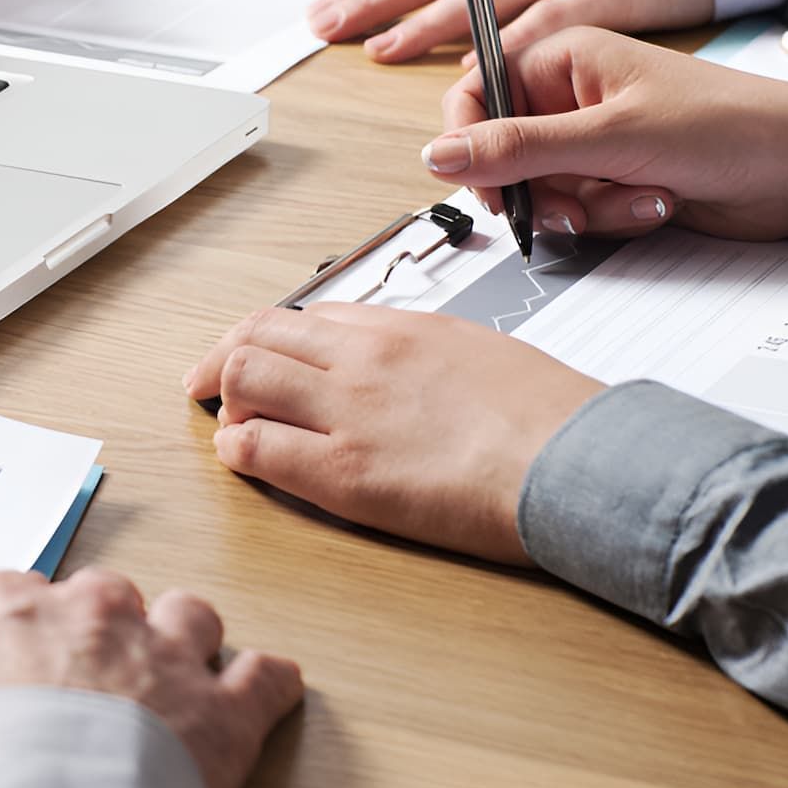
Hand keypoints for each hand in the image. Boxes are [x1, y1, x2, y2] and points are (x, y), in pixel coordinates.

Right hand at [0, 569, 302, 787]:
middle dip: (109, 634)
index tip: (25, 669)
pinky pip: (266, 676)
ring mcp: (163, 653)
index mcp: (7, 601)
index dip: (29, 635)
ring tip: (178, 681)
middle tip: (95, 686)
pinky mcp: (224, 708)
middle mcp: (91, 609)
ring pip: (193, 616)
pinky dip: (268, 685)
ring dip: (188, 644)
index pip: (25, 594)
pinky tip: (266, 693)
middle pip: (112, 598)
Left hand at [184, 305, 602, 564]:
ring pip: (243, 377)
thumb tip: (404, 370)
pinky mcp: (345, 473)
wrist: (579, 460)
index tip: (255, 353)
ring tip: (232, 423)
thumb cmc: (552, 416)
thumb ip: (427, 354)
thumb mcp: (483, 352)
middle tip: (208, 385)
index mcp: (402, 327)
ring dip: (226, 399)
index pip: (307, 314)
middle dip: (224, 359)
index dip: (269, 337)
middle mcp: (363, 358)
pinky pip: (257, 448)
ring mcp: (349, 412)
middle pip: (258, 334)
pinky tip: (243, 457)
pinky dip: (236, 449)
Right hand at [430, 27, 787, 240]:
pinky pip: (574, 212)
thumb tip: (440, 155)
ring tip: (637, 196)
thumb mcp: (611, 137)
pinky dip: (610, 218)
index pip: (473, 95)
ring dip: (583, 208)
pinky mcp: (610, 180)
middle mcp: (568, 97)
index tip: (483, 183)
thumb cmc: (729, 126)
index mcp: (561, 58)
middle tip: (574, 203)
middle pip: (501, 155)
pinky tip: (655, 202)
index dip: (468, 143)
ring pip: (537, 192)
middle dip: (539, 189)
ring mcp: (589, 142)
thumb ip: (519, 148)